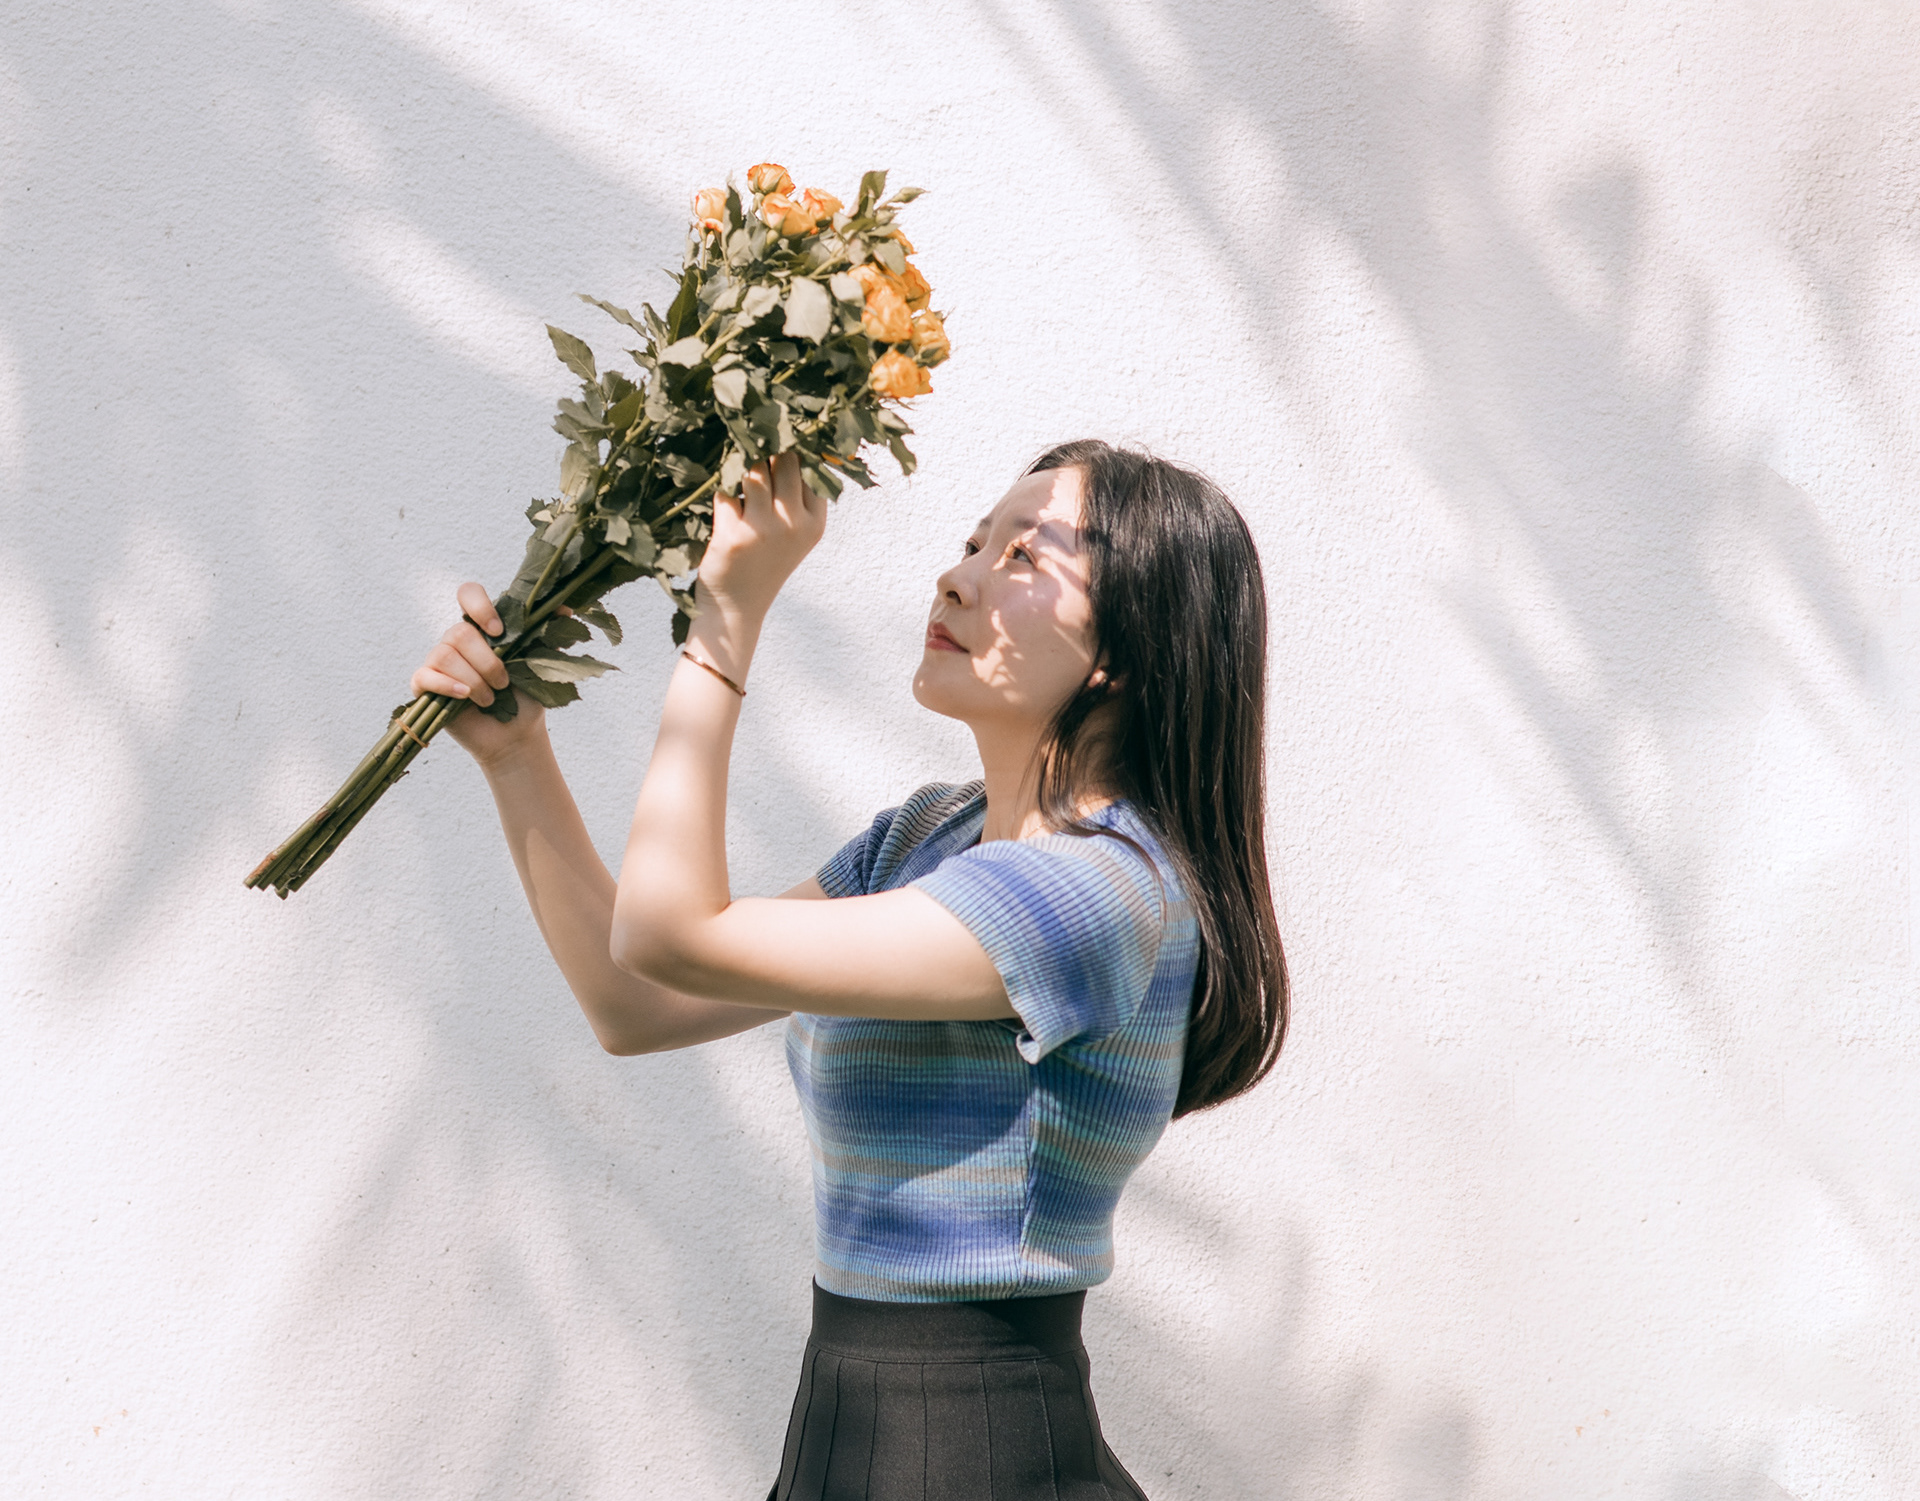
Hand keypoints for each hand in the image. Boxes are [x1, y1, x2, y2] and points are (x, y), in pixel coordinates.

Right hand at [409, 581, 547, 767]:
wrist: (516, 734)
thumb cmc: (526, 697)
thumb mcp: (542, 663)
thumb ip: (549, 634)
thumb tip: (566, 608)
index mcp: (482, 628)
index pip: (468, 594)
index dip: (479, 606)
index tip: (498, 631)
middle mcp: (457, 640)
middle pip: (459, 632)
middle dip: (487, 662)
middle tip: (504, 683)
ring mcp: (438, 662)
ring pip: (445, 655)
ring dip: (474, 680)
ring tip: (490, 699)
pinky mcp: (425, 686)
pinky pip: (424, 676)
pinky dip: (447, 686)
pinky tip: (465, 697)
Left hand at [694, 451, 826, 622]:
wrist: (737, 608)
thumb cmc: (763, 563)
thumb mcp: (794, 534)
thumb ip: (796, 496)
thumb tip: (785, 440)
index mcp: (814, 521)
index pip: (810, 466)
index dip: (792, 447)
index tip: (776, 438)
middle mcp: (794, 523)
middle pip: (784, 460)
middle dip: (766, 448)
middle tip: (748, 445)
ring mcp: (764, 529)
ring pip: (753, 470)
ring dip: (739, 463)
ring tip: (730, 464)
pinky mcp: (733, 534)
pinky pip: (724, 491)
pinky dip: (718, 488)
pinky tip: (717, 494)